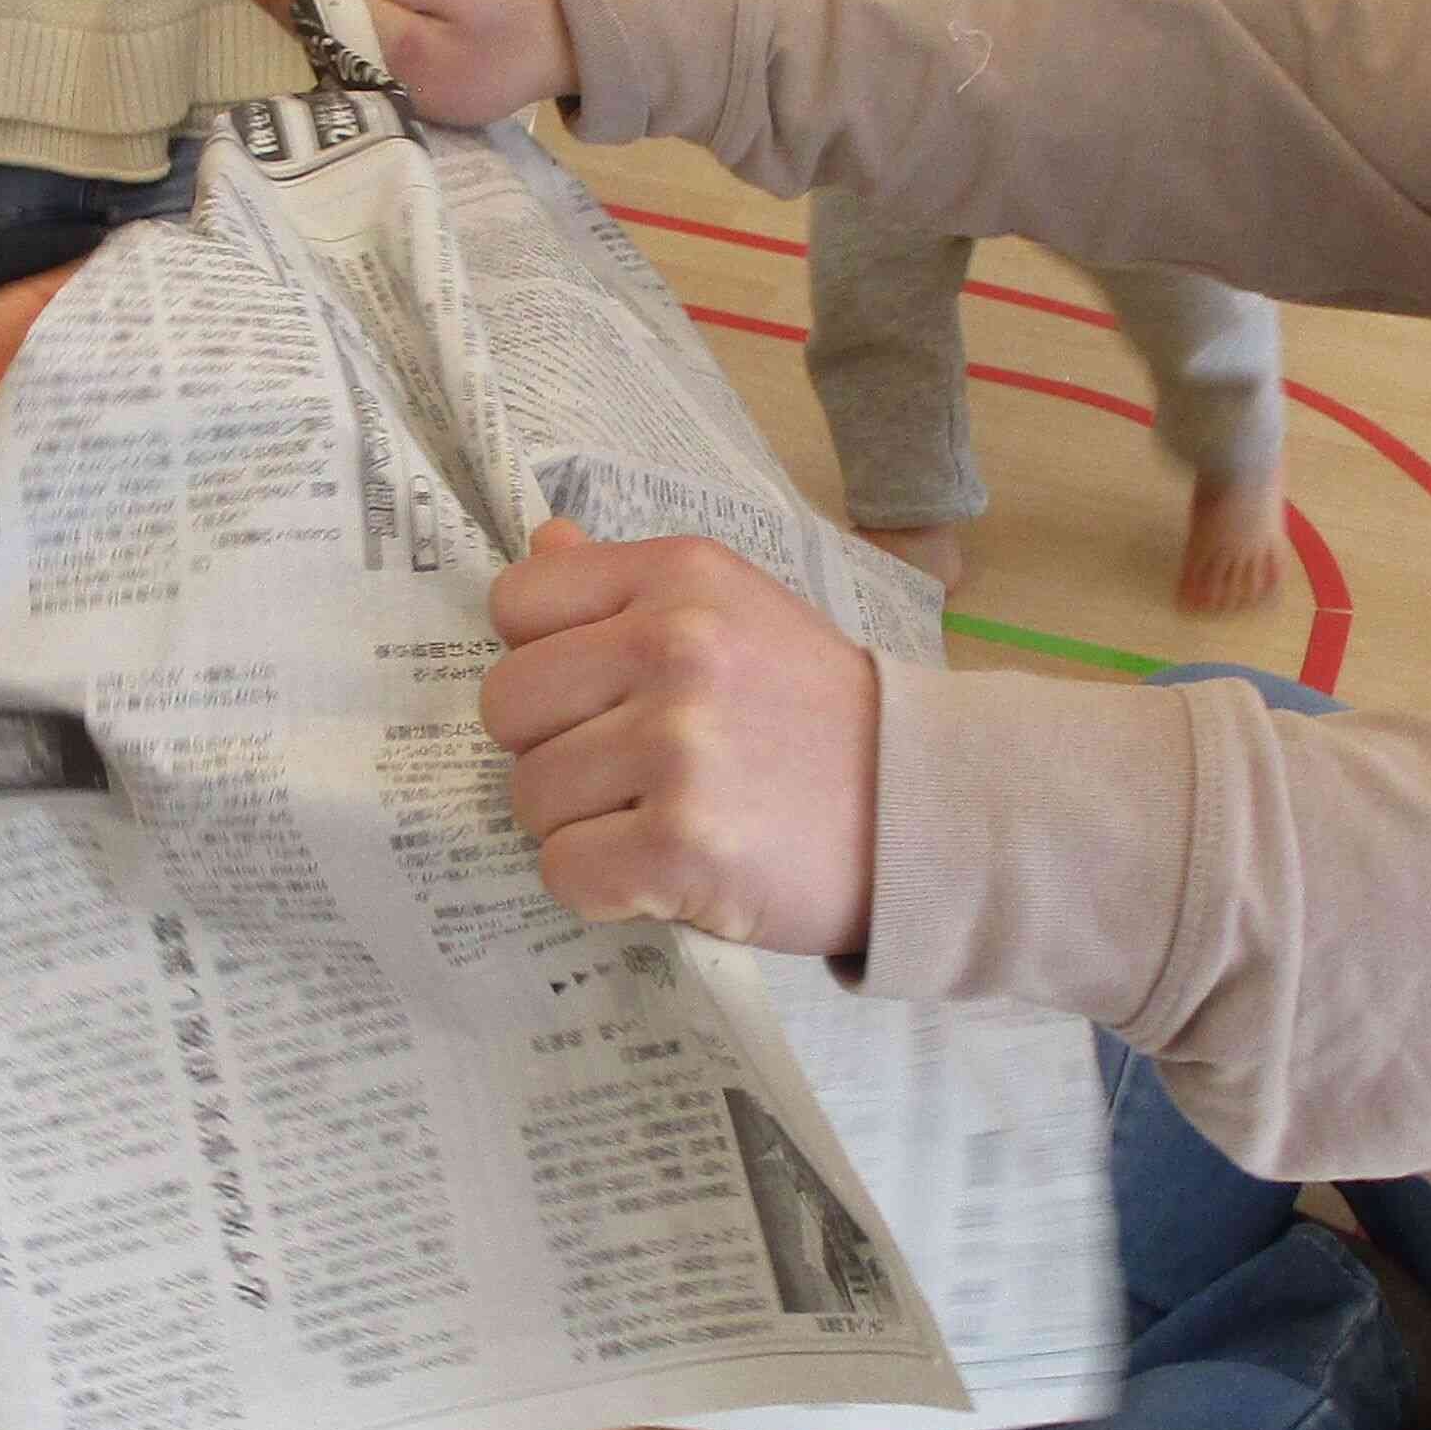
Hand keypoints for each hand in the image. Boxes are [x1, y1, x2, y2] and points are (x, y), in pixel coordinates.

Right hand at [249, 0, 575, 125]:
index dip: (304, 21)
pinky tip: (398, 5)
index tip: (358, 41)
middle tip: (385, 42)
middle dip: (320, 15)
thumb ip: (345, 30)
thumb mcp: (421, 67)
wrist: (555, 13)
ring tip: (398, 25)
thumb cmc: (498, 51)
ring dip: (335, 7)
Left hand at [480, 520, 876, 957]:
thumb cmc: (817, 714)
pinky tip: (667, 868)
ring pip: (529, 796)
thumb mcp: (737, 611)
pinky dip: (605, 888)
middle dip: (551, 748)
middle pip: (505, 705)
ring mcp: (677, 747)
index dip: (542, 658)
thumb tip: (543, 541)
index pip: (516, 601)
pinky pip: (565, 871)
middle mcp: (673, 646)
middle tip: (629, 771)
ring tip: (662, 818)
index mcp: (679, 577)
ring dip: (581, 824)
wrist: (924, 809)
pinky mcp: (680, 844)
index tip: (597, 693)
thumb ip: (629, 584)